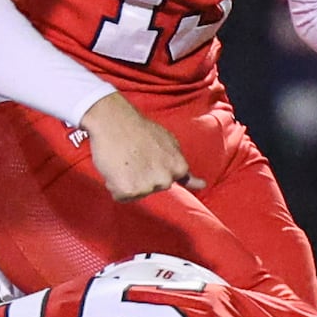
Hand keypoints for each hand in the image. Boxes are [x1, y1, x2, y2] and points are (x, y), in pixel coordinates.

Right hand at [80, 92, 202, 201]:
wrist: (113, 120)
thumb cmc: (140, 129)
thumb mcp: (170, 143)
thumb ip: (183, 168)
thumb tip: (202, 186)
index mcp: (179, 167)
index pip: (170, 181)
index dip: (155, 167)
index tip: (149, 157)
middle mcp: (166, 180)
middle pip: (152, 189)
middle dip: (143, 176)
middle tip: (134, 156)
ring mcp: (148, 186)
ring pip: (136, 193)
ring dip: (128, 180)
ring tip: (124, 159)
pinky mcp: (128, 190)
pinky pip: (120, 196)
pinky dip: (115, 185)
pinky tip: (115, 168)